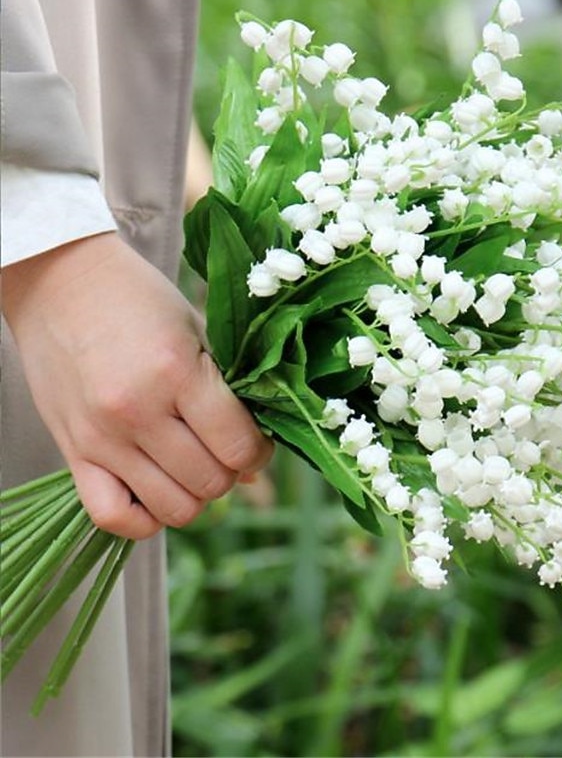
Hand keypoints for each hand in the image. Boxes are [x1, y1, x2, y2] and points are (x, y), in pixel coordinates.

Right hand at [2, 232, 272, 538]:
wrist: (63, 282)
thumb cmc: (140, 301)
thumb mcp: (199, 333)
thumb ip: (229, 396)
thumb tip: (252, 467)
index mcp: (176, 372)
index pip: (238, 446)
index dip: (259, 451)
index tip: (257, 442)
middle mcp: (137, 412)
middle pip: (210, 482)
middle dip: (231, 472)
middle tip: (226, 450)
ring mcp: (101, 438)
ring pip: (173, 508)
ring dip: (196, 495)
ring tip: (195, 467)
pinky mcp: (73, 453)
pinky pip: (113, 518)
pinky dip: (144, 518)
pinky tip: (157, 489)